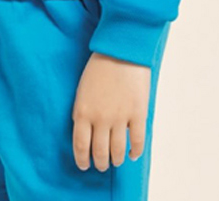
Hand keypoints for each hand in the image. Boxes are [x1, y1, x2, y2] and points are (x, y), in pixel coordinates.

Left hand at [72, 52, 151, 171]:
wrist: (120, 52)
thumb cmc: (98, 67)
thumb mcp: (82, 89)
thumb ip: (82, 110)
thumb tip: (82, 129)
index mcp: (83, 111)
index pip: (80, 144)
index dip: (81, 158)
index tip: (83, 165)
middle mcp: (100, 118)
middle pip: (99, 151)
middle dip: (99, 163)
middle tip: (100, 165)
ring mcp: (120, 118)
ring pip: (117, 151)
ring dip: (115, 160)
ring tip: (115, 162)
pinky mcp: (137, 115)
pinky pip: (137, 142)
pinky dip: (135, 152)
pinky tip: (132, 155)